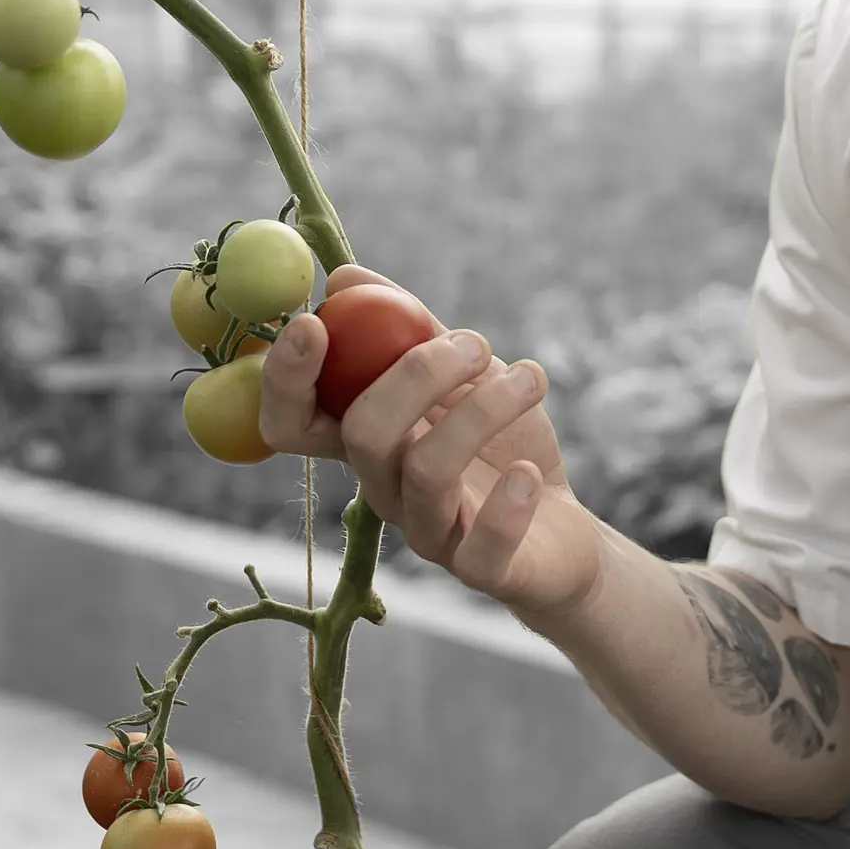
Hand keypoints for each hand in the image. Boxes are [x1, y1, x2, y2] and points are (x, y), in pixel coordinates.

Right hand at [260, 265, 603, 621]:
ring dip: (482, 409)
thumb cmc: (501, 441)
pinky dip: (508, 505)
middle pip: (362, 435)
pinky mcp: (482, 570)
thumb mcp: (463, 373)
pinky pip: (481, 547)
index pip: (291, 422)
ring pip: (427, 473)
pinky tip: (529, 474)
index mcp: (368, 440)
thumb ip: (406, 330)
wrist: (563, 526)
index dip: (286, 379)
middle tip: (473, 342)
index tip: (315, 323)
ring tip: (530, 377)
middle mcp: (386, 488)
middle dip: (416, 373)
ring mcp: (430, 533)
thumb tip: (342, 278)